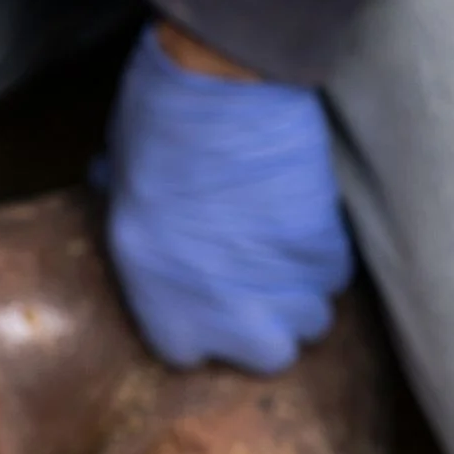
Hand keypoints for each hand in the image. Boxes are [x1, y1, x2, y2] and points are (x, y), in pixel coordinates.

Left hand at [101, 23, 353, 374]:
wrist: (219, 97)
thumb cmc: (153, 140)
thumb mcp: (116, 196)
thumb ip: (132, 229)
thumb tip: (123, 206)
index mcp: (162, 309)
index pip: (189, 355)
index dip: (202, 324)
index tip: (206, 297)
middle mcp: (226, 316)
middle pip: (270, 355)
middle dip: (270, 327)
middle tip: (261, 287)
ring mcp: (282, 289)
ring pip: (314, 320)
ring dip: (303, 295)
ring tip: (285, 256)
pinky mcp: (326, 251)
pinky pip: (337, 275)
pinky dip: (325, 257)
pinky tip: (306, 225)